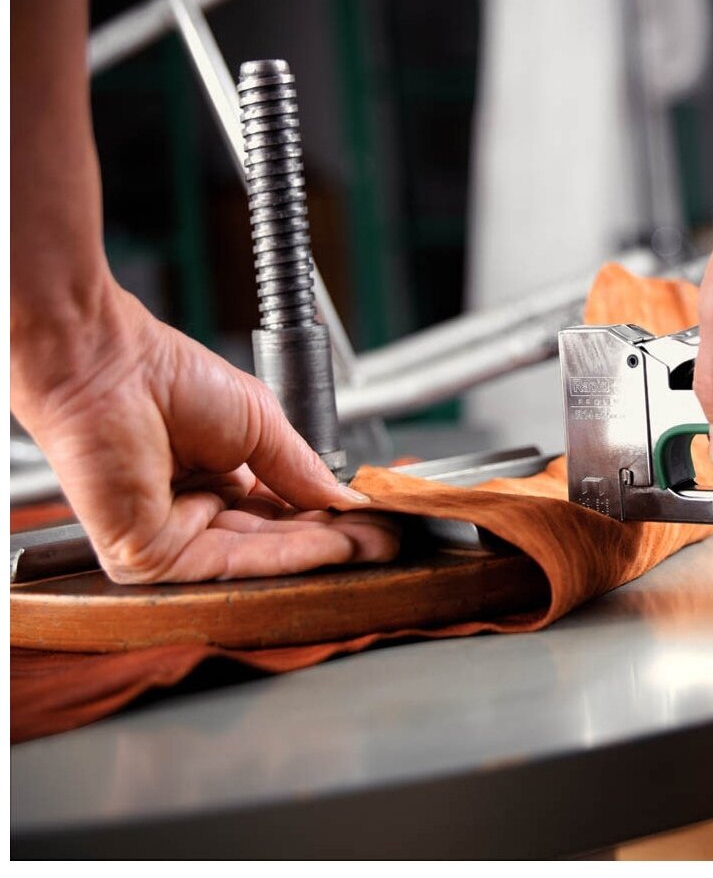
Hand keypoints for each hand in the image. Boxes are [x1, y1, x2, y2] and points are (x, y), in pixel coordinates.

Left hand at [11, 283, 399, 583]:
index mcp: (213, 477)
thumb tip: (346, 499)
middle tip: (384, 538)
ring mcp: (169, 538)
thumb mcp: (260, 423)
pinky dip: (285, 555)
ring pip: (258, 558)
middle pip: (274, 540)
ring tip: (371, 541)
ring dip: (321, 550)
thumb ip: (302, 469)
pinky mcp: (149, 556)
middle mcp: (191, 512)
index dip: (330, 516)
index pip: (280, 511)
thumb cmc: (166, 377)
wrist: (110, 365)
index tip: (376, 517)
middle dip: (335, 540)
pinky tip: (331, 543)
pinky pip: (230, 564)